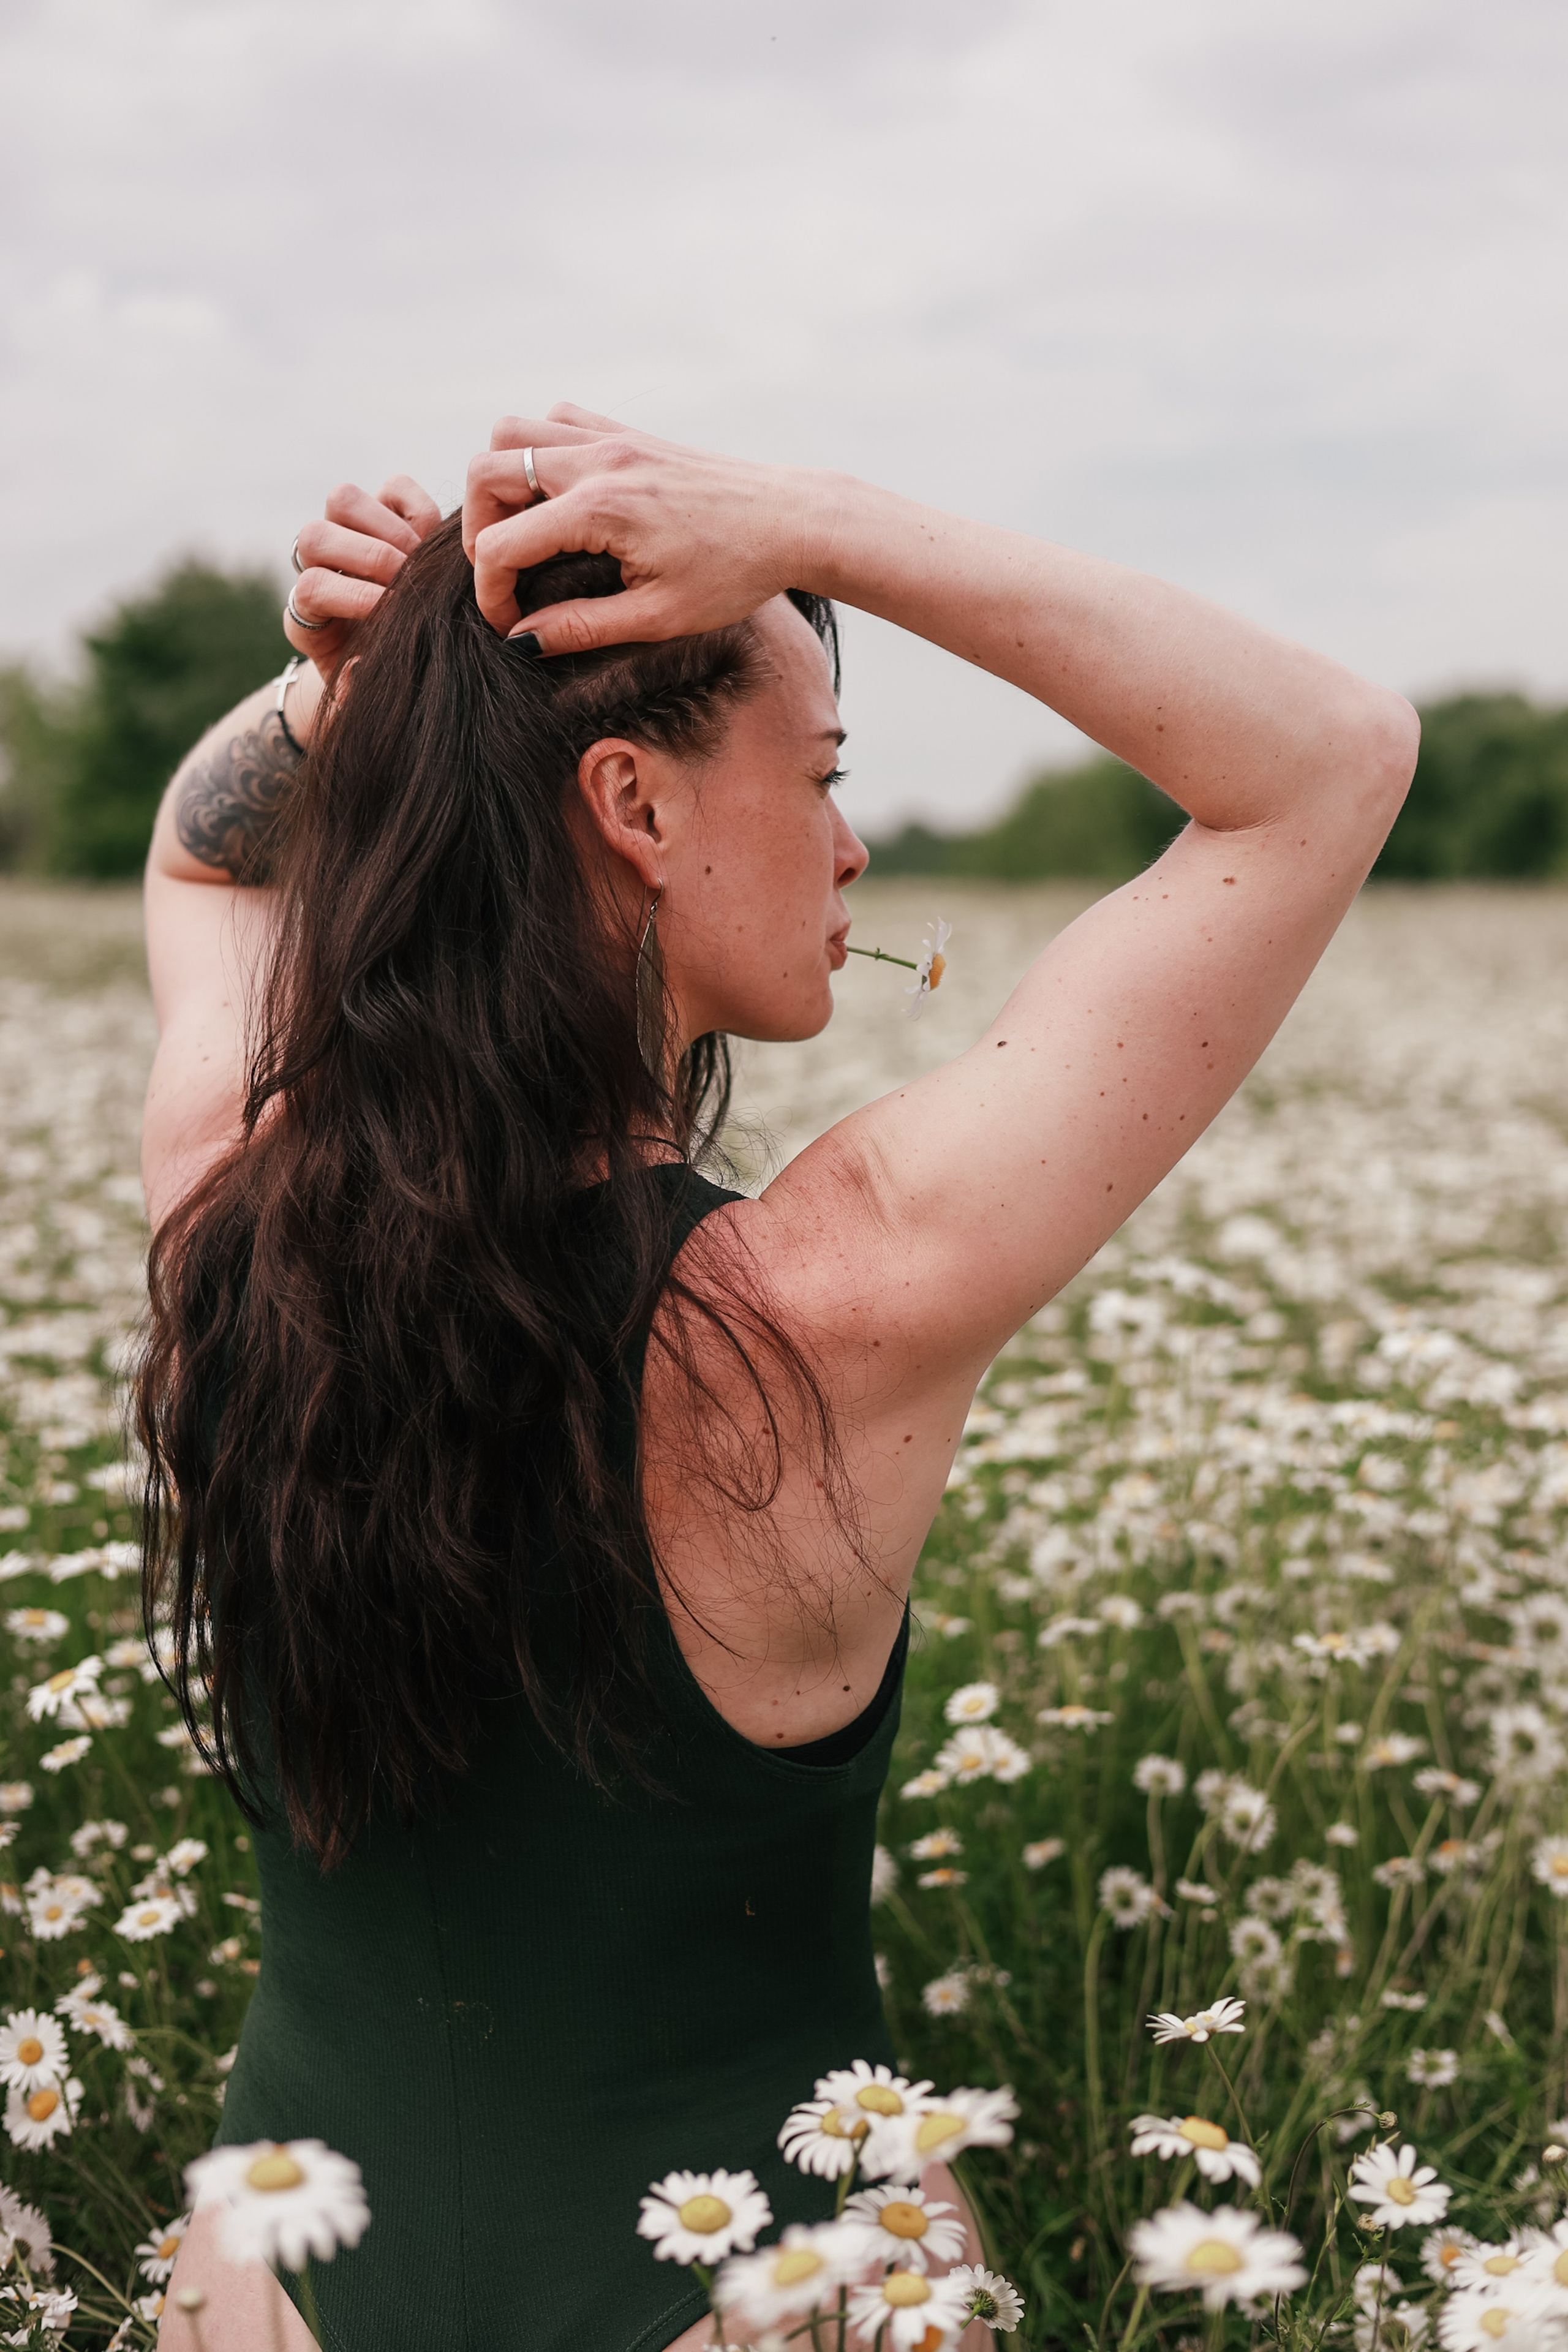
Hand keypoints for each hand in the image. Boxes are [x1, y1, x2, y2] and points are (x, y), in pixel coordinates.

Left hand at [285, 473, 442, 681]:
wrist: (393, 655)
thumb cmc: (381, 680)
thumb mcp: (364, 698)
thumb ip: (356, 691)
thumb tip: (359, 667)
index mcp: (306, 613)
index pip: (310, 587)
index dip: (349, 595)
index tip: (388, 613)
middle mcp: (317, 564)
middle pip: (316, 535)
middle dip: (370, 557)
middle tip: (410, 582)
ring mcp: (348, 531)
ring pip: (344, 500)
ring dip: (388, 528)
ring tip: (422, 559)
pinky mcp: (383, 509)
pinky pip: (393, 487)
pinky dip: (417, 508)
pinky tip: (433, 542)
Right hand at [462, 403, 816, 647]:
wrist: (792, 521)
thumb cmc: (734, 574)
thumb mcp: (657, 617)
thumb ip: (581, 626)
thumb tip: (523, 637)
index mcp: (600, 509)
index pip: (502, 544)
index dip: (490, 591)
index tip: (510, 623)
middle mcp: (597, 462)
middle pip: (487, 470)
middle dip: (478, 526)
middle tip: (504, 569)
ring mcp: (612, 438)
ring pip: (513, 431)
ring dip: (501, 480)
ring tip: (524, 528)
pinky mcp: (629, 432)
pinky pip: (558, 419)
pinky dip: (538, 450)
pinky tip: (559, 495)